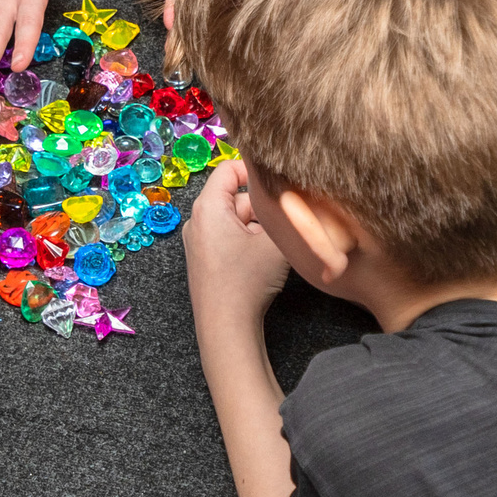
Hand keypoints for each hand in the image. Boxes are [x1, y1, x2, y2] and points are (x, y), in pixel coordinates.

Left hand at [186, 161, 290, 330]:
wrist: (227, 328)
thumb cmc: (247, 282)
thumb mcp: (275, 240)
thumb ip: (286, 212)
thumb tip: (299, 199)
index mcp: (208, 207)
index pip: (231, 168)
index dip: (258, 171)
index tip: (282, 183)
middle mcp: (198, 220)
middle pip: (237, 196)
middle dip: (263, 208)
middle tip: (285, 223)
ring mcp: (199, 241)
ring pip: (237, 218)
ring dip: (258, 227)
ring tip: (275, 246)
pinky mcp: (205, 259)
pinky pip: (230, 236)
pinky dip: (248, 241)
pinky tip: (263, 259)